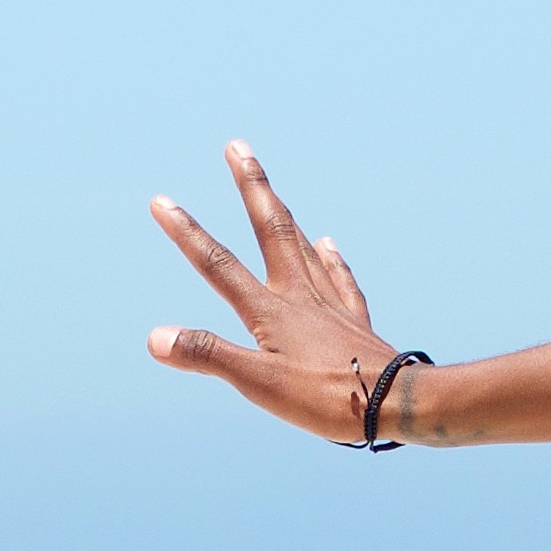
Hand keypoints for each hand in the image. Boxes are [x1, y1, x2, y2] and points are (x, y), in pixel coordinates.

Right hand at [140, 140, 408, 442]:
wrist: (395, 404)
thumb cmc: (325, 398)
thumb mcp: (257, 383)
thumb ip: (207, 355)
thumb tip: (155, 337)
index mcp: (271, 310)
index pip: (218, 265)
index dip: (187, 233)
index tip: (161, 200)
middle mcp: (300, 296)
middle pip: (271, 229)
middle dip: (251, 186)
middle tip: (238, 147)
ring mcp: (330, 306)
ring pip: (303, 246)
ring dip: (284, 215)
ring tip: (274, 192)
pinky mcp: (355, 323)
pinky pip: (341, 280)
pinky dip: (331, 259)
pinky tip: (330, 246)